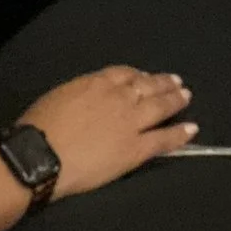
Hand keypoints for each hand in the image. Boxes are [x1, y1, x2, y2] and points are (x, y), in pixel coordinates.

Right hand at [18, 67, 194, 200]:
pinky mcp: (136, 149)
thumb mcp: (58, 97)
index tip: (144, 77)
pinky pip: (163, 139)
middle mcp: (118, 98)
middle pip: (147, 86)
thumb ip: (79, 95)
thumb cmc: (39, 128)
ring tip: (186, 96)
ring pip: (160, 107)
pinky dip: (179, 133)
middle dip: (163, 83)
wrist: (41, 156)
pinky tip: (192, 129)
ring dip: (175, 100)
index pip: (124, 74)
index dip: (138, 75)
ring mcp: (130, 123)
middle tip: (176, 82)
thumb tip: (85, 99)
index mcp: (96, 83)